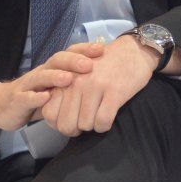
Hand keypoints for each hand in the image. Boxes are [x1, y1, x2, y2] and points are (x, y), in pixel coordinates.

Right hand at [0, 42, 104, 134]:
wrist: (3, 105)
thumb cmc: (36, 95)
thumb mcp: (56, 89)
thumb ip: (75, 85)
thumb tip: (106, 80)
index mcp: (52, 68)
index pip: (68, 53)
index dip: (84, 50)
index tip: (102, 49)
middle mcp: (41, 72)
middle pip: (56, 61)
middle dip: (72, 61)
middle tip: (88, 64)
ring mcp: (28, 85)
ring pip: (41, 77)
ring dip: (55, 76)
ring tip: (68, 78)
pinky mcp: (18, 100)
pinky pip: (27, 97)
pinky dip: (36, 97)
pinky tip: (45, 97)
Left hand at [41, 36, 156, 135]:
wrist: (131, 51)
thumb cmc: (102, 67)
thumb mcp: (76, 75)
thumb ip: (63, 93)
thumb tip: (53, 121)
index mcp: (64, 78)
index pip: (49, 113)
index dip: (59, 124)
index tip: (71, 121)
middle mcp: (76, 82)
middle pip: (66, 124)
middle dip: (76, 129)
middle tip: (86, 122)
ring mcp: (94, 86)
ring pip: (85, 125)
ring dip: (93, 125)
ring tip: (98, 115)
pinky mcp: (114, 91)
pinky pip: (103, 121)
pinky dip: (105, 125)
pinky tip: (108, 118)